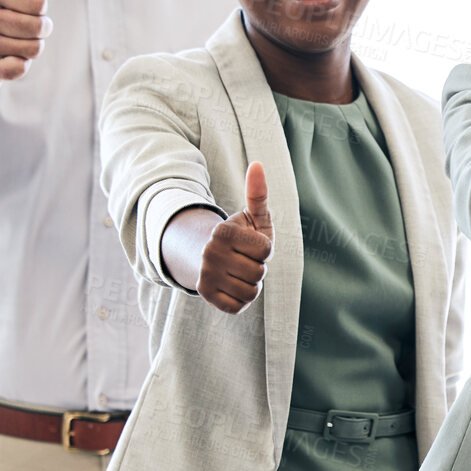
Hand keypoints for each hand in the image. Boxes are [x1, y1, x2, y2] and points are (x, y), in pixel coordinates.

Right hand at [0, 0, 51, 82]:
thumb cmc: (14, 5)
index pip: (40, 1)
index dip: (41, 7)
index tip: (25, 6)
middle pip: (40, 27)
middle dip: (40, 28)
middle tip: (22, 25)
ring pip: (34, 49)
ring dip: (32, 46)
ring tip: (15, 39)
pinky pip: (21, 69)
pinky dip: (21, 65)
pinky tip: (7, 57)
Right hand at [198, 162, 274, 313]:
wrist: (212, 257)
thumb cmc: (242, 236)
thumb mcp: (253, 216)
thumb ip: (258, 194)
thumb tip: (257, 164)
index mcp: (223, 231)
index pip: (266, 250)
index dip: (265, 249)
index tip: (251, 244)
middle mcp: (209, 252)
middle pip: (259, 272)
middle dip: (258, 268)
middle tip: (244, 260)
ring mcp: (205, 275)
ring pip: (250, 291)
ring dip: (251, 284)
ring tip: (239, 272)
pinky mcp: (205, 294)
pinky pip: (238, 306)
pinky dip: (240, 299)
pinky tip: (232, 286)